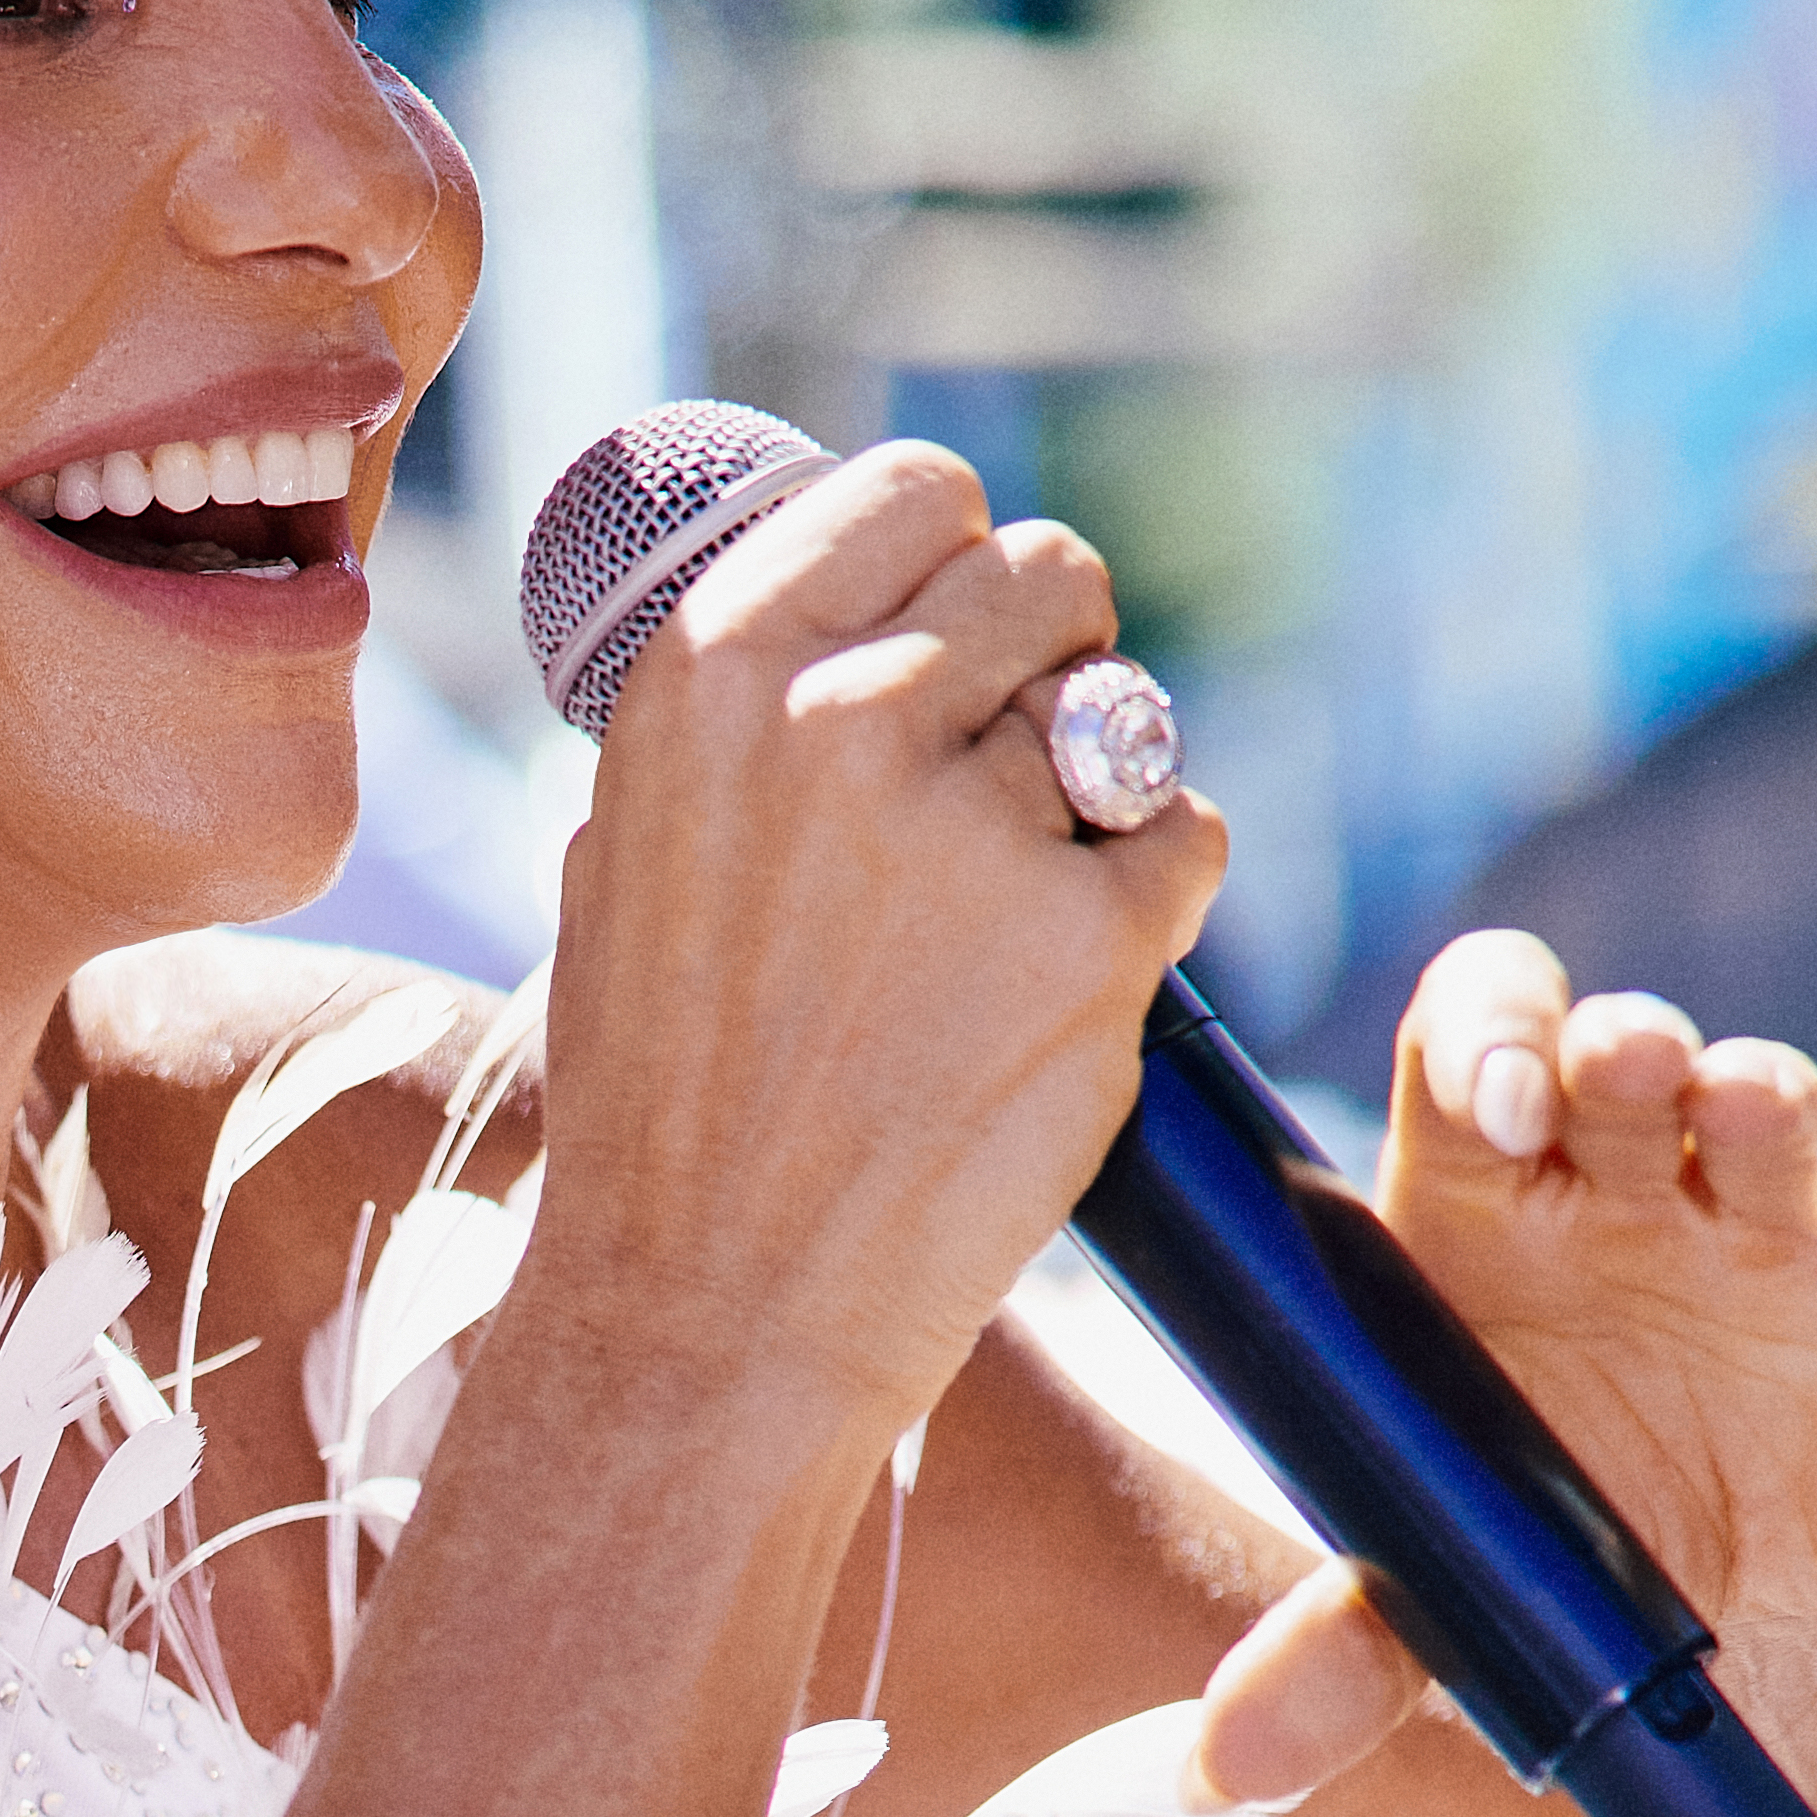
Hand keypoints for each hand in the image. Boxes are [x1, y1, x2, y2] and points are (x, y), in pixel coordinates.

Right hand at [533, 442, 1228, 1462]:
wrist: (700, 1322)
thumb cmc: (663, 1108)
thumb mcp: (633, 855)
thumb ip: (748, 715)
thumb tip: (870, 602)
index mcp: (713, 672)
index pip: (917, 494)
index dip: (960, 567)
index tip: (962, 650)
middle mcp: (839, 718)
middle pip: (1042, 576)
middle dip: (1050, 670)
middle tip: (1007, 799)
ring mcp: (970, 826)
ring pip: (1124, 714)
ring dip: (1095, 798)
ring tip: (1002, 926)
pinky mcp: (1086, 939)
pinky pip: (1183, 839)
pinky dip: (1148, 909)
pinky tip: (1054, 997)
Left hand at [1389, 934, 1816, 1624]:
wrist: (1714, 1633)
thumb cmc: (1548, 1554)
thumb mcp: (1432, 1613)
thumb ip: (1331, 1664)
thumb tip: (1216, 1768)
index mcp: (1482, 1212)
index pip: (1467, 1047)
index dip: (1478, 1039)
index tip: (1485, 1102)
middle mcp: (1623, 1186)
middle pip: (1617, 1059)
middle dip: (1614, 1050)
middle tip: (1601, 1081)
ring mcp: (1766, 1227)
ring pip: (1766, 1111)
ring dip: (1755, 1098)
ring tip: (1745, 1110)